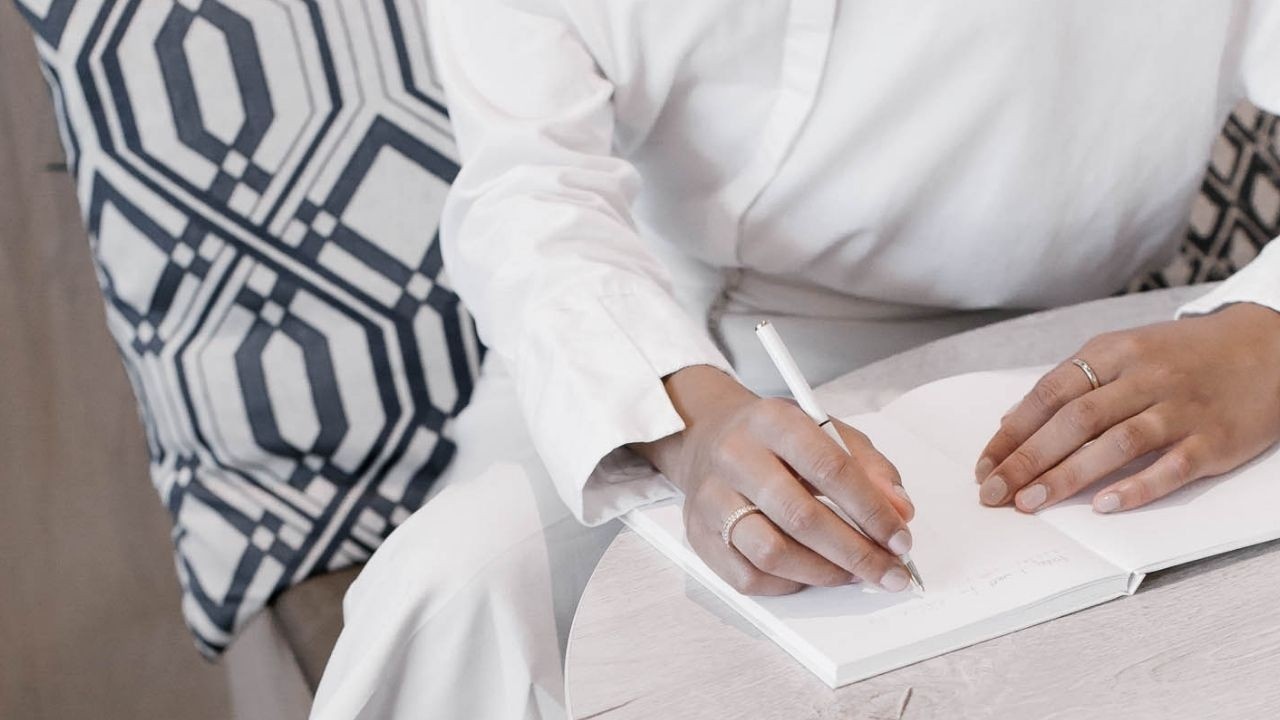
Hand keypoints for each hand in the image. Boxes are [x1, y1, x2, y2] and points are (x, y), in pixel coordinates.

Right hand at [632, 365, 915, 594]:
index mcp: (773, 422)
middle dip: (856, 553)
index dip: (872, 510)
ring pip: (771, 553)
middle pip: (800, 517)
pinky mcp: (698, 534)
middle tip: (889, 573)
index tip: (901, 539)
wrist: (708, 437)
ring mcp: (711, 498)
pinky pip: (748, 577)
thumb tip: (900, 513)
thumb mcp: (827, 431)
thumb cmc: (777, 440)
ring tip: (853, 575)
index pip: (829, 468)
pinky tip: (812, 574)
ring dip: (824, 573)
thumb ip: (869, 467)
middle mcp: (735, 457)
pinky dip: (789, 584)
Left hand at [974, 302, 1279, 513]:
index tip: (984, 466)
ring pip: (1116, 443)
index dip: (1012, 432)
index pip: (1049, 394)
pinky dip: (1136, 487)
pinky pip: (1171, 467)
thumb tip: (1013, 422)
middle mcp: (1145, 377)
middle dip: (1028, 460)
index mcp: (1114, 352)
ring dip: (1068, 476)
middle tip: (994, 494)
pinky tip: (1103, 505)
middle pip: (1075, 420)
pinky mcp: (1214, 440)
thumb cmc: (1183, 356)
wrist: (1269, 346)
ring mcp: (1181, 409)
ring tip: (1030, 503)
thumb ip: (1071, 385)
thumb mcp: (1123, 352)